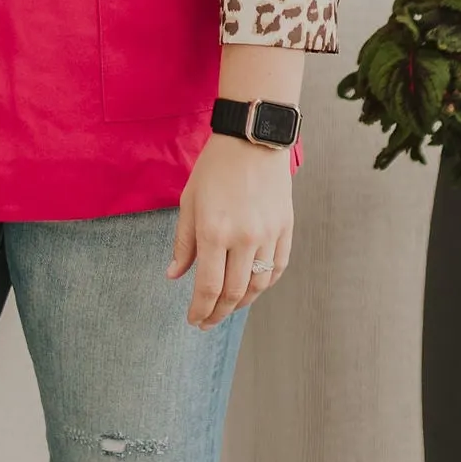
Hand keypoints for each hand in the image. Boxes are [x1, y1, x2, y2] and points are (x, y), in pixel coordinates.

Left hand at [169, 133, 293, 327]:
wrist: (253, 140)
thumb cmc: (215, 168)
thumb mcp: (189, 202)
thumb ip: (183, 242)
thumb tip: (174, 275)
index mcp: (214, 231)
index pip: (208, 286)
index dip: (200, 309)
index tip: (193, 320)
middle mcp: (244, 237)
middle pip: (234, 293)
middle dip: (218, 313)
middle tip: (207, 322)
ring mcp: (269, 234)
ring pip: (258, 285)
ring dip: (242, 304)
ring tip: (227, 308)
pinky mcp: (286, 228)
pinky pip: (277, 267)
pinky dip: (264, 284)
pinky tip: (252, 288)